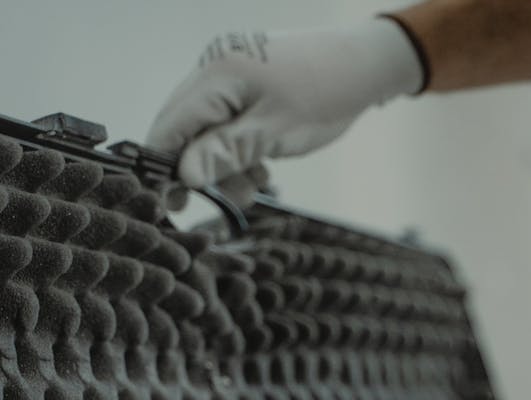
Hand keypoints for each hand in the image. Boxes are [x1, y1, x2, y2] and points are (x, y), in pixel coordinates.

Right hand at [146, 19, 424, 205]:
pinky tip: (262, 169)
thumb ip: (226, 152)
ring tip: (255, 186)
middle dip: (200, 168)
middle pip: (186, 127)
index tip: (172, 203)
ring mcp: (231, 75)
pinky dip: (240, 149)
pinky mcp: (248, 85)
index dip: (164, 165)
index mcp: (216, 74)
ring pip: (209, 129)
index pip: (170, 124)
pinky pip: (230, 122)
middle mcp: (216, 68)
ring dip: (225, 163)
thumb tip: (183, 176)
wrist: (366, 66)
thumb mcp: (275, 132)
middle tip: (218, 201)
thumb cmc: (326, 96)